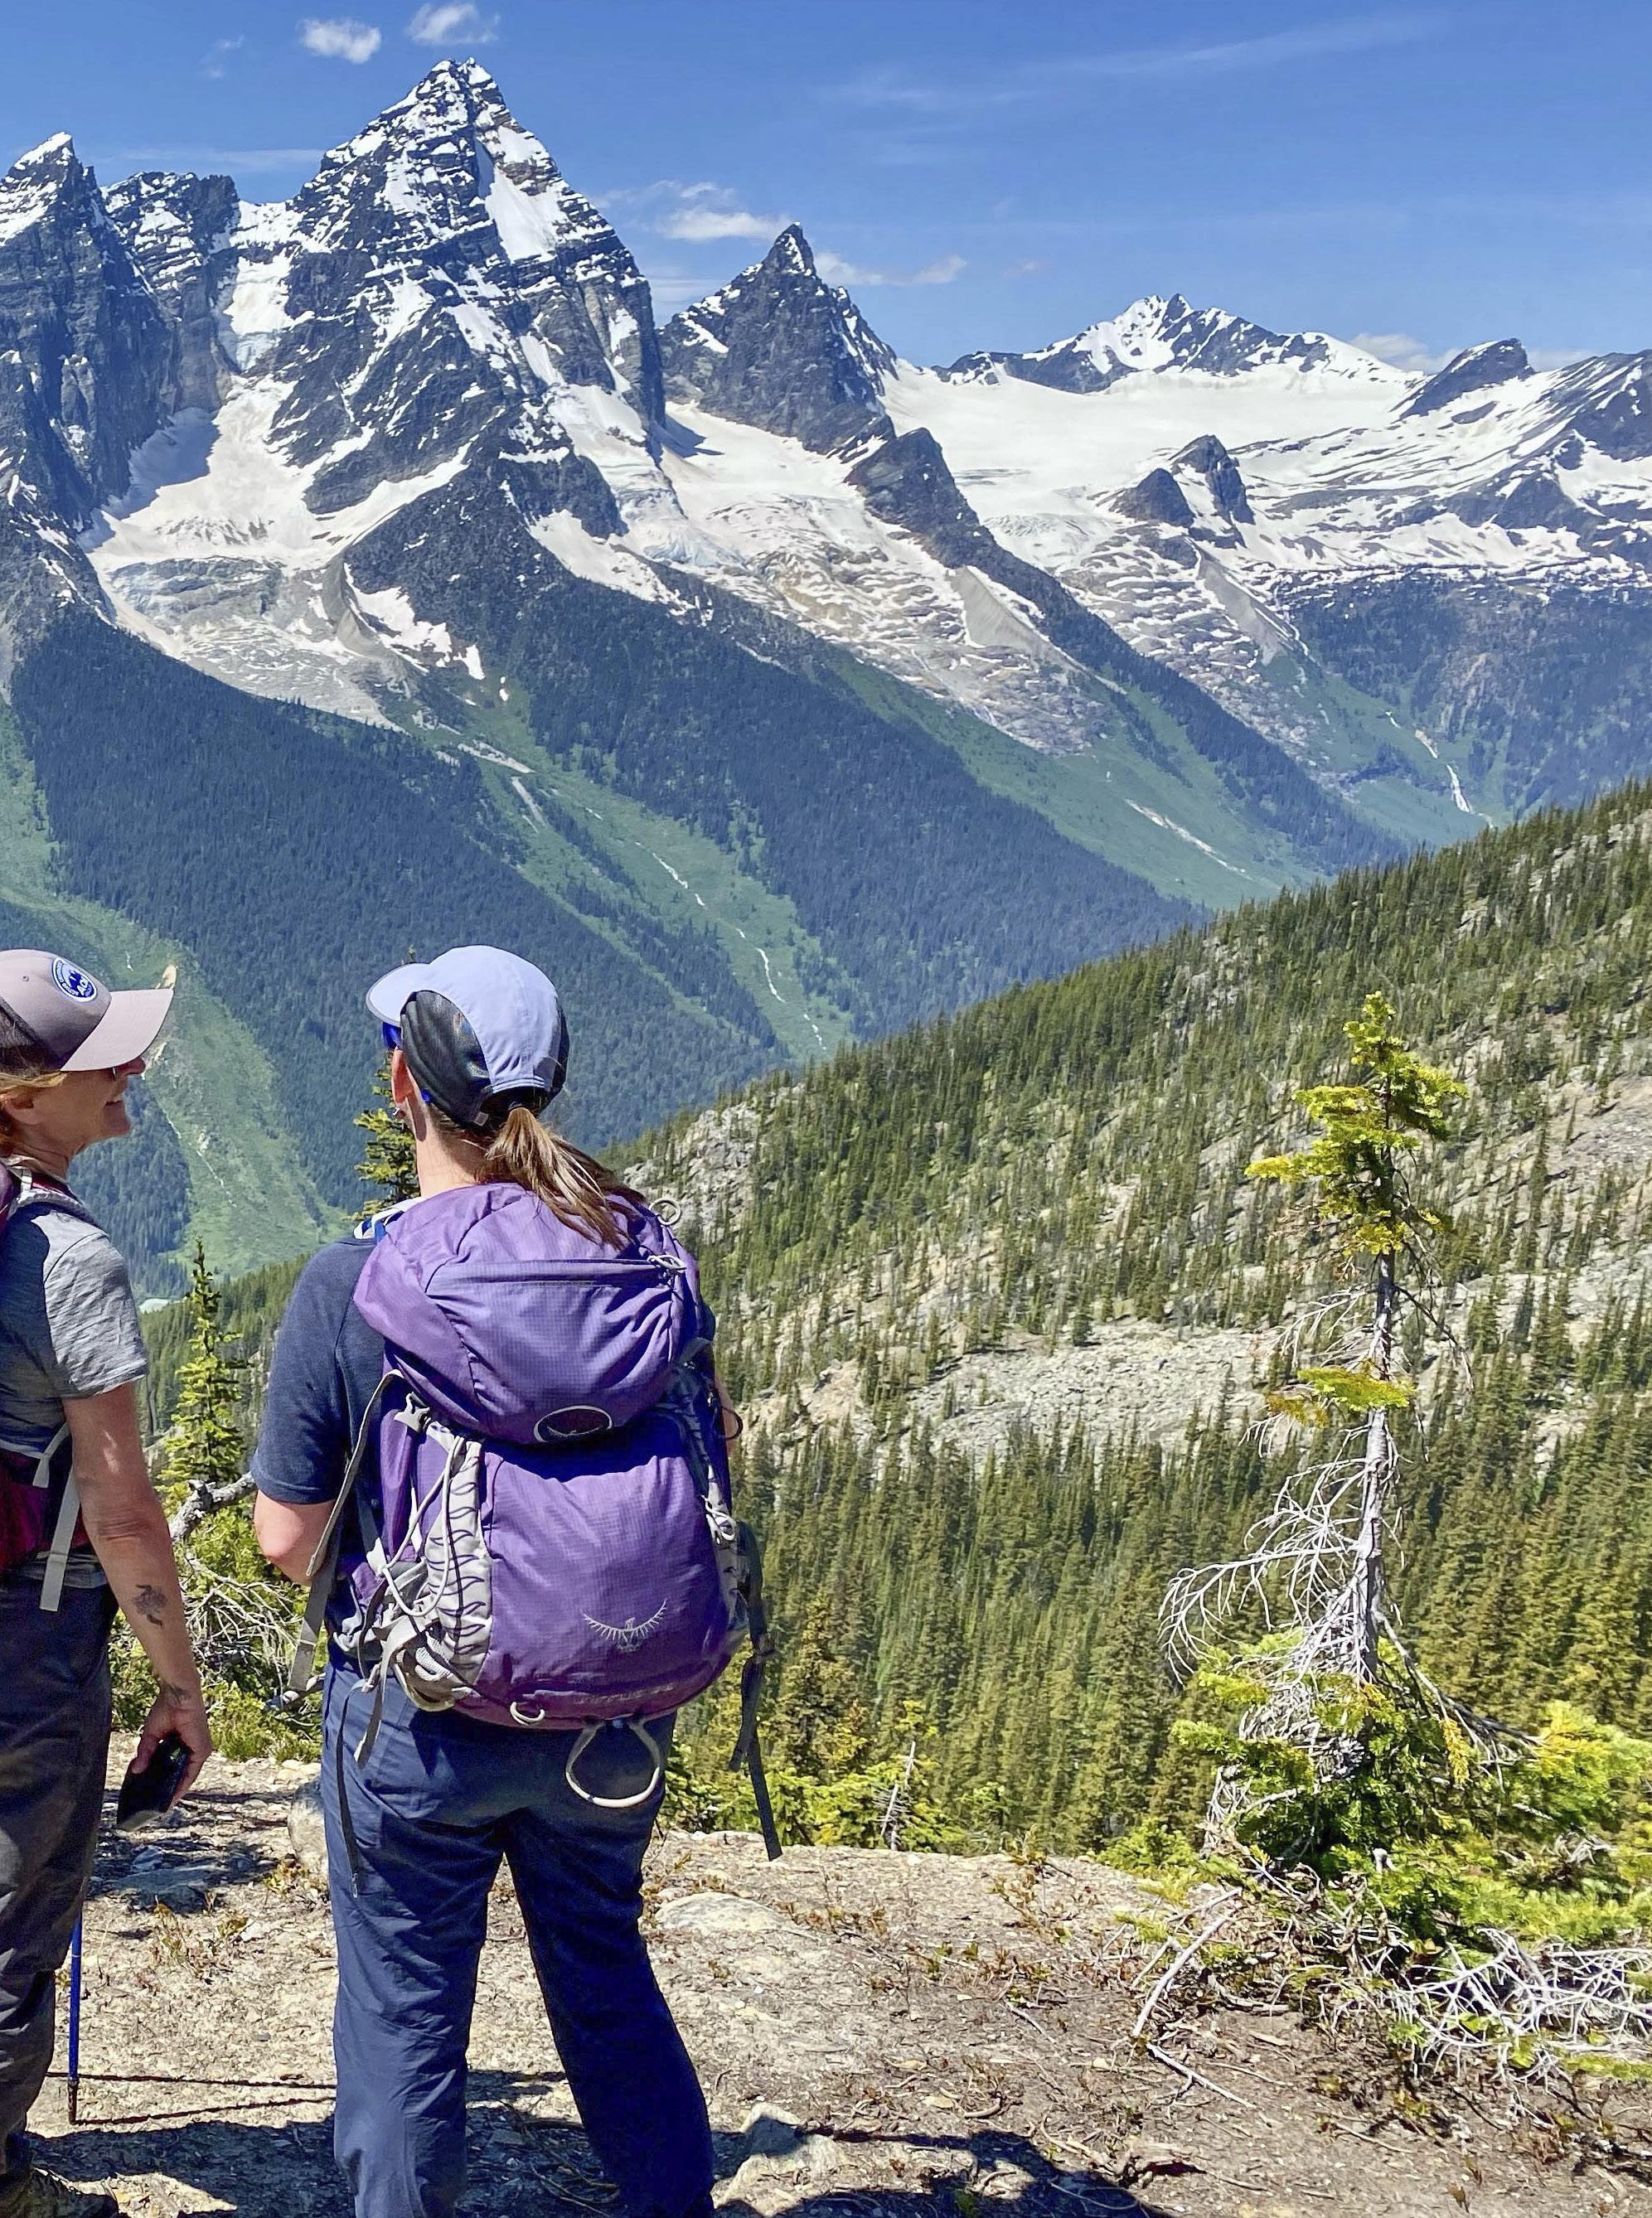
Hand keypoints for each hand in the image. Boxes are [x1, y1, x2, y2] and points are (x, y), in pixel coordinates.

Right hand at [133, 1683, 213, 1799]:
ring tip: (162, 1805)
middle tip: (156, 1805)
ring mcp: (200, 1750)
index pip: (176, 1768)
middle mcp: (194, 1749)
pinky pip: (191, 1773)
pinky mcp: (202, 1750)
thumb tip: (136, 1770)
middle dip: (169, 1790)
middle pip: (181, 1775)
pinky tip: (171, 1796)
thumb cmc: (166, 1709)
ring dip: (175, 1791)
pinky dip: (181, 1785)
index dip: (167, 1782)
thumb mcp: (152, 1735)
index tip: (156, 1796)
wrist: (177, 1694)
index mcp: (183, 1744)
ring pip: (187, 1777)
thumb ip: (146, 1753)